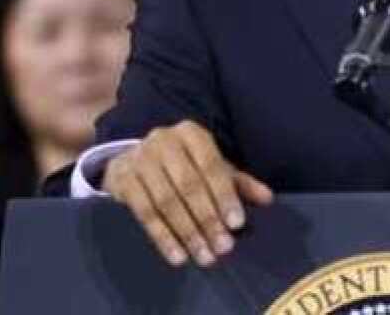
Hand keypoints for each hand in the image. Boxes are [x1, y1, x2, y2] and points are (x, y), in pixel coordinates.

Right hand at [102, 120, 272, 267]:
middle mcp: (164, 141)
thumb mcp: (211, 167)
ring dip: (187, 232)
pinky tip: (177, 256)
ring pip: (166, 201)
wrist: (133, 159)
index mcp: (191, 134)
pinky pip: (144, 213)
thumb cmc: (182, 164)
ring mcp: (139, 159)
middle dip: (207, 219)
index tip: (237, 224)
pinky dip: (162, 237)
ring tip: (204, 256)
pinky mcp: (121, 179)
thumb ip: (238, 182)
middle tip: (222, 247)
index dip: (224, 196)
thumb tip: (267, 198)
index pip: (211, 166)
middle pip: (189, 185)